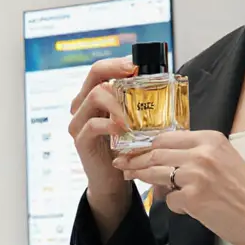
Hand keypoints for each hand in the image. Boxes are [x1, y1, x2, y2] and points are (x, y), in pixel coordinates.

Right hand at [68, 56, 136, 200]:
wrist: (113, 181)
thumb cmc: (125, 149)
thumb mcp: (132, 122)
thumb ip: (138, 105)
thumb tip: (165, 85)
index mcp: (94, 97)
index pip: (100, 70)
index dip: (117, 63)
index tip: (136, 64)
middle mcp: (83, 106)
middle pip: (94, 75)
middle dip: (116, 71)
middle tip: (135, 76)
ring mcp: (79, 122)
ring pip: (94, 96)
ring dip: (118, 100)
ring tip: (133, 110)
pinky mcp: (81, 140)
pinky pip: (93, 125)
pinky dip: (111, 125)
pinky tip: (124, 130)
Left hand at [115, 130, 244, 244]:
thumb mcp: (224, 160)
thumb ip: (197, 154)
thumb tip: (166, 158)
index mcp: (210, 139)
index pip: (167, 137)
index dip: (146, 144)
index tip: (134, 149)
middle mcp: (202, 153)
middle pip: (156, 152)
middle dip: (136, 158)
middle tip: (123, 163)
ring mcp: (196, 175)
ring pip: (156, 172)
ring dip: (140, 176)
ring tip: (128, 176)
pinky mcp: (192, 198)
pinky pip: (169, 198)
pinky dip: (172, 204)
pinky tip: (182, 207)